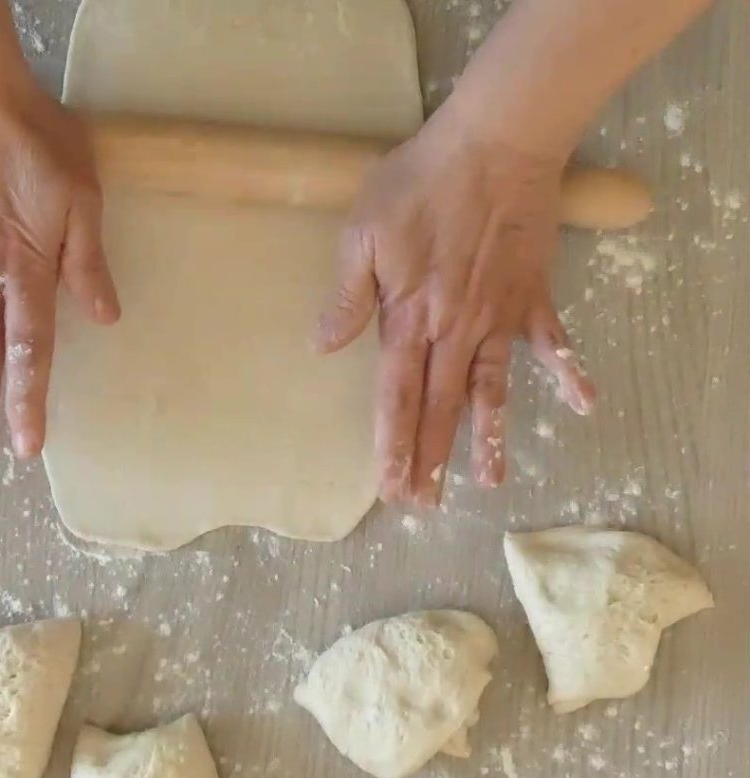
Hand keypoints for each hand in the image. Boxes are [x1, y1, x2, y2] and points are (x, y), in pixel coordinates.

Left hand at [313, 108, 595, 506]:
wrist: (494, 142)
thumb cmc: (418, 184)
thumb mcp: (362, 234)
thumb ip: (347, 297)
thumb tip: (323, 346)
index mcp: (409, 321)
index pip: (397, 399)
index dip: (392, 446)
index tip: (390, 488)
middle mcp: (455, 333)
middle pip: (440, 409)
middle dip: (430, 460)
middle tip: (425, 504)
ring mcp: (498, 319)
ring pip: (492, 392)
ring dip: (491, 438)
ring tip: (493, 483)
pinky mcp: (532, 297)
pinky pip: (553, 342)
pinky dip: (570, 372)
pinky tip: (586, 405)